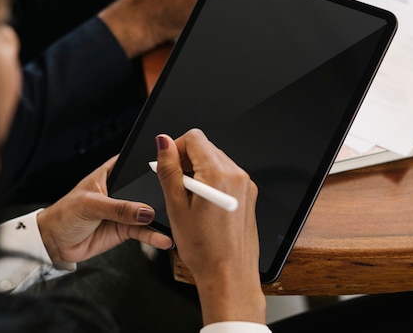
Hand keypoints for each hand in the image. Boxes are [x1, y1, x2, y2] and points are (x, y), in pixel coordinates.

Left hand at [36, 155, 172, 263]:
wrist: (54, 243)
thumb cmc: (64, 215)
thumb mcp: (90, 205)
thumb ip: (119, 208)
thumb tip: (144, 211)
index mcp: (110, 173)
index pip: (135, 165)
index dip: (152, 165)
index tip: (170, 169)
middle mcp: (121, 191)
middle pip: (146, 189)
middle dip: (161, 194)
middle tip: (176, 198)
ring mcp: (125, 211)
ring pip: (148, 213)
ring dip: (161, 218)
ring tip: (174, 222)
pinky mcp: (125, 230)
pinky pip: (144, 232)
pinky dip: (154, 236)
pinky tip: (164, 239)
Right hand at [154, 129, 264, 324]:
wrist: (229, 275)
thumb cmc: (204, 249)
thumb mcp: (176, 206)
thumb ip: (169, 169)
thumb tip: (163, 143)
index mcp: (218, 174)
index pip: (194, 137)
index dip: (176, 148)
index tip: (168, 166)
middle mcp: (237, 175)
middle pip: (206, 147)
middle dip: (186, 161)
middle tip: (177, 187)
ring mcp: (246, 184)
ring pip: (216, 160)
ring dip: (198, 172)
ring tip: (190, 200)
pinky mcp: (249, 194)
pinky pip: (226, 175)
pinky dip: (211, 182)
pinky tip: (203, 205)